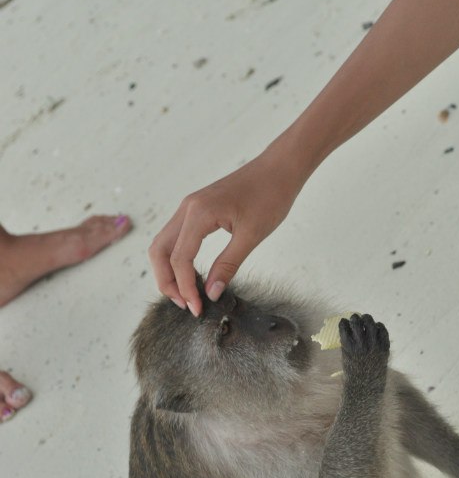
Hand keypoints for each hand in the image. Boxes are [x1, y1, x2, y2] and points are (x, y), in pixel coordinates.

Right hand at [149, 149, 302, 315]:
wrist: (279, 168)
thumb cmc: (270, 196)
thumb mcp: (251, 236)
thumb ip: (227, 265)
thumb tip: (210, 293)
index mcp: (198, 213)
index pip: (179, 259)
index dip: (185, 288)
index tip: (197, 309)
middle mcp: (187, 208)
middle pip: (159, 251)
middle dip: (167, 281)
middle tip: (185, 304)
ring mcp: (189, 207)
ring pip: (163, 243)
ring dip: (168, 271)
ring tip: (185, 294)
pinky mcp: (196, 209)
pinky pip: (176, 237)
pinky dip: (177, 258)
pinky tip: (191, 274)